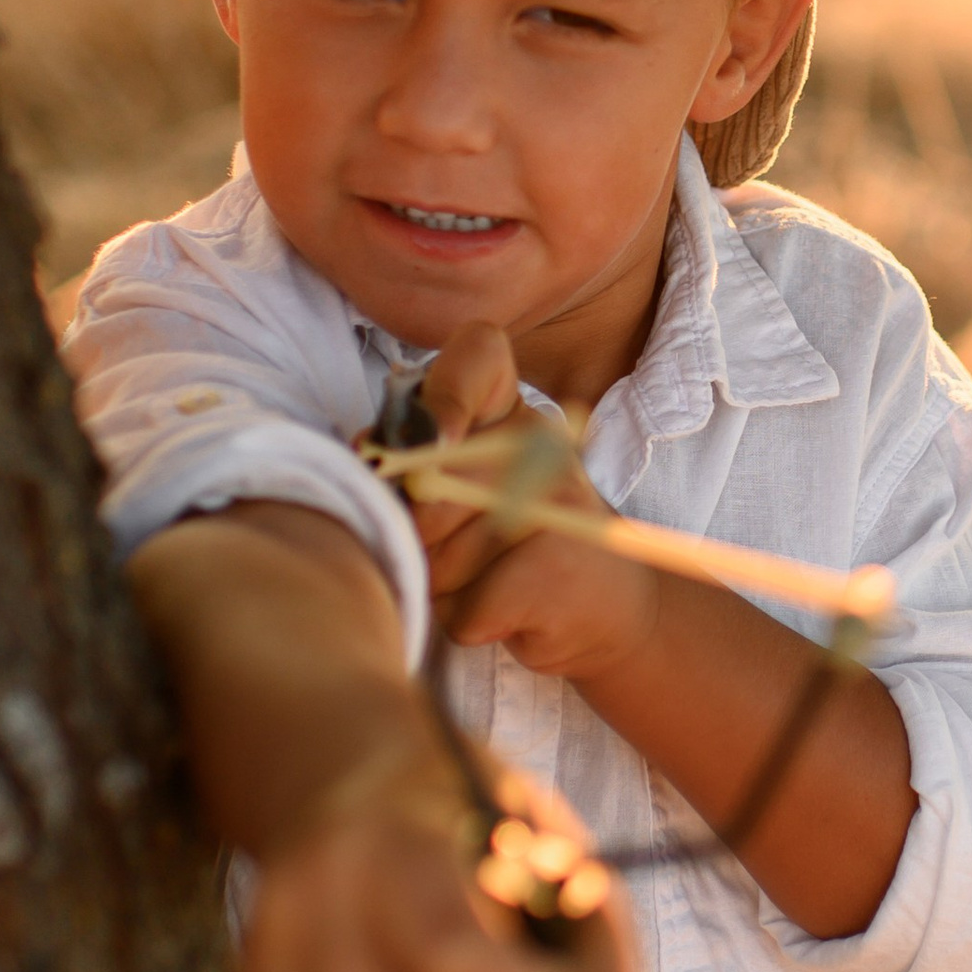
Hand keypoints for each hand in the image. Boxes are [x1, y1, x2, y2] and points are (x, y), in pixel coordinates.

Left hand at [416, 323, 660, 686]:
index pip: (481, 349)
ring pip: (437, 559)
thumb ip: (413, 464)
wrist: (603, 605)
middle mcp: (542, 442)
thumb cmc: (512, 546)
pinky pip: (465, 608)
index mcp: (512, 411)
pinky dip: (467, 621)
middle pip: (426, 483)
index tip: (425, 441)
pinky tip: (507, 611)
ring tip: (487, 579)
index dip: (440, 393)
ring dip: (442, 588)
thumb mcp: (464, 490)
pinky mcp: (560, 569)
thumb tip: (367, 454)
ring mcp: (558, 503)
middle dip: (417, 536)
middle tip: (459, 546)